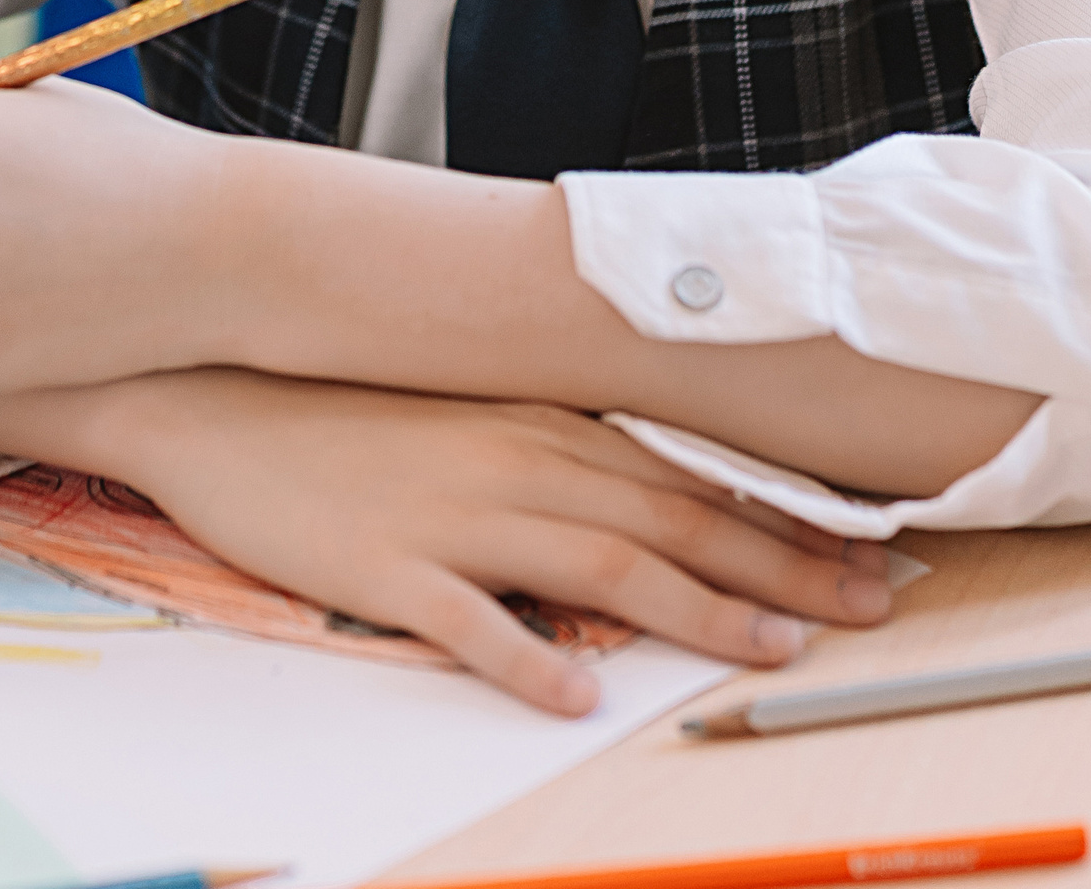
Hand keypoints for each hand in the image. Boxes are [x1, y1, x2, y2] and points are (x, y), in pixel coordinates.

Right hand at [0, 368, 897, 714]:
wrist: (219, 398)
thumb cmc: (351, 412)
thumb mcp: (470, 414)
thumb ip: (559, 450)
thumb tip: (654, 496)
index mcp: (541, 425)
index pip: (689, 474)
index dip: (786, 517)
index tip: (869, 550)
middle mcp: (517, 460)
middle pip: (673, 519)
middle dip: (783, 567)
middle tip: (871, 608)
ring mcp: (454, 513)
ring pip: (600, 563)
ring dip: (695, 612)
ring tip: (771, 654)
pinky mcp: (387, 568)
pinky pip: (467, 620)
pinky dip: (527, 656)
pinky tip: (576, 691)